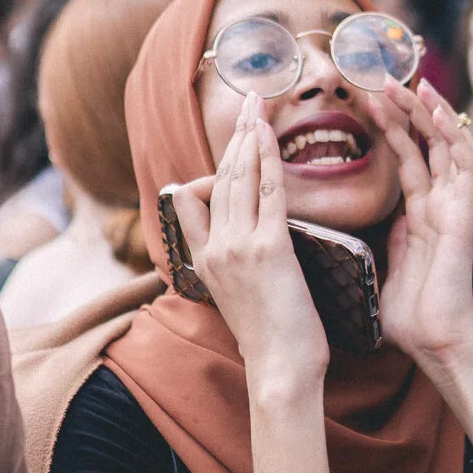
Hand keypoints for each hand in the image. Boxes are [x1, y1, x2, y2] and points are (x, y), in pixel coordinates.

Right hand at [174, 100, 327, 405]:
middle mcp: (215, 248)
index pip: (192, 201)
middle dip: (232, 136)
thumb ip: (234, 264)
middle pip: (217, 178)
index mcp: (204, 260)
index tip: (229, 141)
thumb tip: (246, 240)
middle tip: (246, 102)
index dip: (208, 167)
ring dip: (247, 135)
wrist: (280, 370)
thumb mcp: (240, 298)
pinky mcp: (269, 248)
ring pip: (237, 177)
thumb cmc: (272, 340)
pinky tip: (267, 133)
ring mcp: (238, 246)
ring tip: (255, 104)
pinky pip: (266, 190)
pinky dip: (266, 157)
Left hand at [369, 80, 472, 379]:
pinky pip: (465, 167)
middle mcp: (440, 204)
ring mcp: (454, 207)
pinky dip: (454, 137)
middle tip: (382, 77)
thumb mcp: (378, 266)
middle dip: (407, 109)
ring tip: (409, 84)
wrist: (432, 344)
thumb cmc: (407, 316)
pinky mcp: (464, 215)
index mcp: (419, 215)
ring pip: (447, 145)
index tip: (369, 97)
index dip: (391, 126)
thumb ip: (373, 239)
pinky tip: (437, 113)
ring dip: (429, 113)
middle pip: (427, 143)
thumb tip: (346, 222)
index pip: (407, 157)